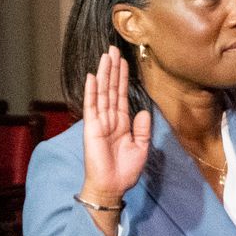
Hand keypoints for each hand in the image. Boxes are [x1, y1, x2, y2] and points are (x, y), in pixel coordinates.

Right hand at [81, 45, 150, 203]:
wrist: (113, 186)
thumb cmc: (125, 170)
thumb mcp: (141, 148)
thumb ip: (142, 129)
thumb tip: (143, 112)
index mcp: (122, 122)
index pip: (122, 95)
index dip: (123, 78)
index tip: (124, 61)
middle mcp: (110, 118)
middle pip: (111, 89)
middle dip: (113, 69)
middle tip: (113, 49)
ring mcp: (100, 121)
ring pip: (103, 93)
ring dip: (104, 74)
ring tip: (106, 56)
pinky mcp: (92, 128)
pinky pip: (92, 106)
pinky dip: (92, 91)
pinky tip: (92, 77)